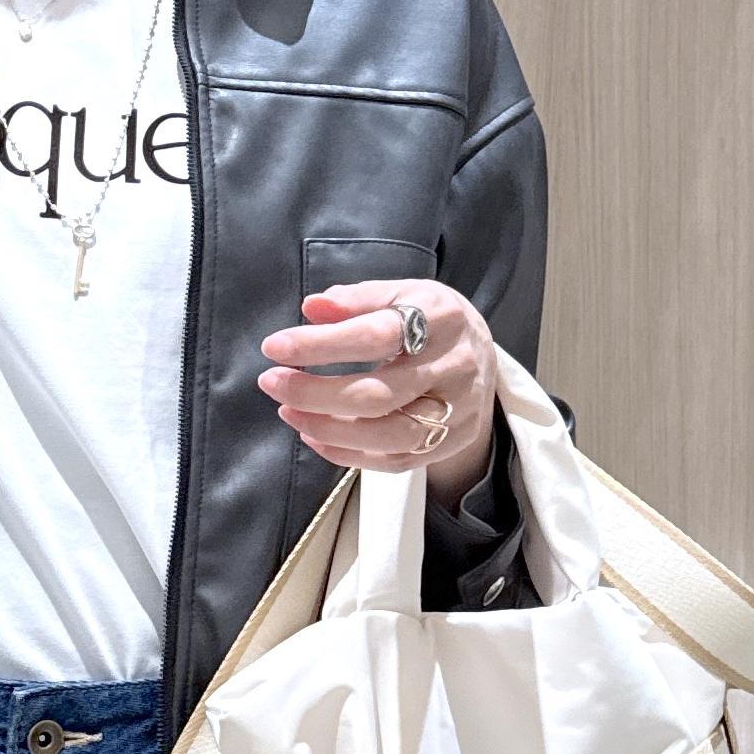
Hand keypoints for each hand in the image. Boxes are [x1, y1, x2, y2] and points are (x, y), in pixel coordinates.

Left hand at [257, 278, 498, 511]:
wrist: (481, 357)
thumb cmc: (430, 321)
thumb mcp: (403, 293)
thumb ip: (359, 299)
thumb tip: (312, 308)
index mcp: (442, 318)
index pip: (377, 335)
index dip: (322, 344)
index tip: (275, 348)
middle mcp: (454, 367)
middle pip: (378, 394)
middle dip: (316, 392)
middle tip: (272, 383)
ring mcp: (457, 412)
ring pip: (387, 435)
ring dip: (328, 428)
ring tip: (289, 412)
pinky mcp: (449, 443)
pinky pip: (394, 460)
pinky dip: (347, 453)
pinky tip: (314, 435)